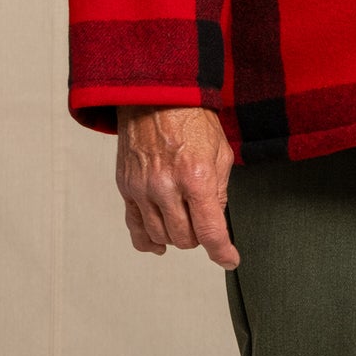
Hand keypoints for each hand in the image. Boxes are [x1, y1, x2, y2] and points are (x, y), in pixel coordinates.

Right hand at [115, 105, 239, 265]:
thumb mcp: (221, 153)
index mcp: (196, 177)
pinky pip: (135, 227)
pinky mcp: (126, 188)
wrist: (156, 97)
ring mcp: (142, 189)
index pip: (209, 231)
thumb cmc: (191, 120)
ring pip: (161, 236)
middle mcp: (166, 186)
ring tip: (185, 225)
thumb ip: (219, 192)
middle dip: (200, 238)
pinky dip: (148, 241)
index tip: (229, 258)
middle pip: (184, 238)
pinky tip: (159, 244)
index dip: (222, 252)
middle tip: (205, 225)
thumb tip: (215, 222)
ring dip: (177, 237)